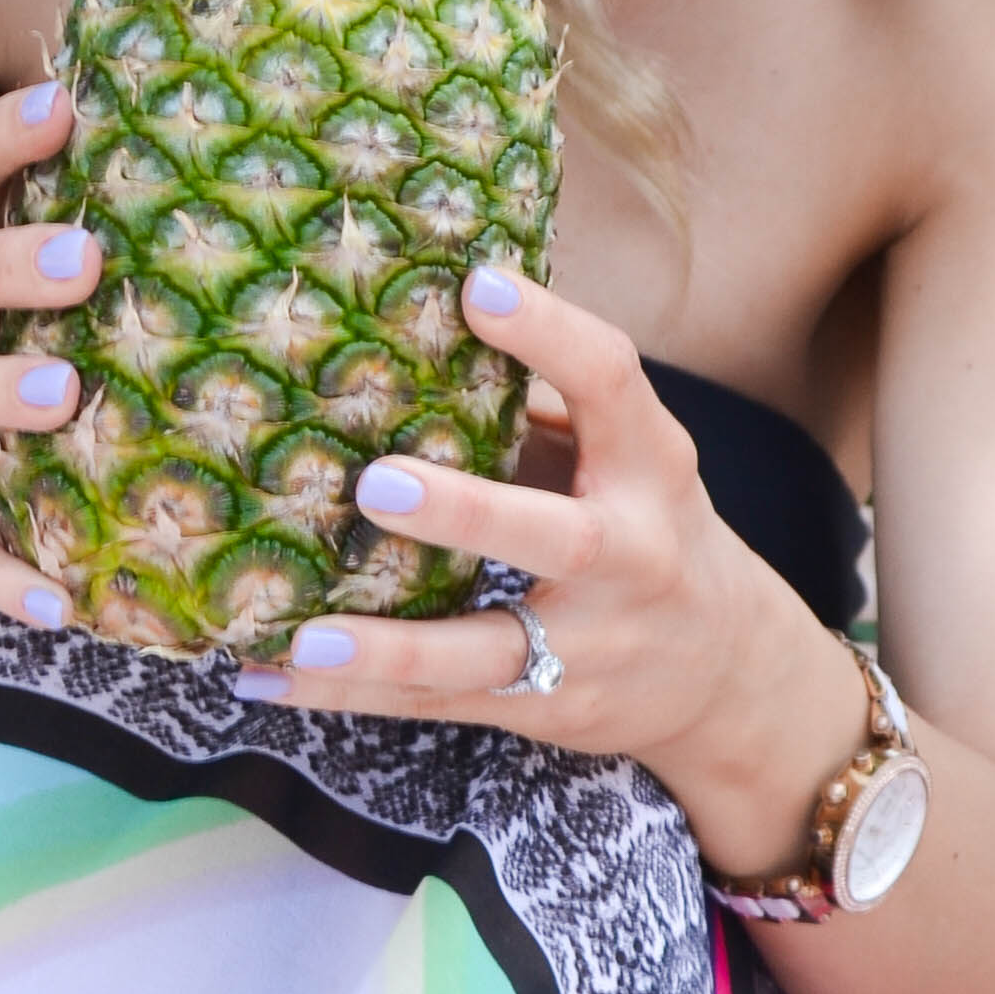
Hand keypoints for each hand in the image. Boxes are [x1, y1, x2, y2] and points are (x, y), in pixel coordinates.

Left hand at [230, 272, 865, 839]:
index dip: (550, 333)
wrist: (725, 672)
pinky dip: (351, 695)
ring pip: (486, 652)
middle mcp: (631, 557)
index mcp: (650, 466)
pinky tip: (269, 676)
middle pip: (560, 541)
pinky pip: (439, 705)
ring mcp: (590, 646)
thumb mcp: (626, 455)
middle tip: (377, 482)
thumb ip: (544, 403)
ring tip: (304, 636)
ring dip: (391, 649)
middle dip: (468, 513)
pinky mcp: (546, 707)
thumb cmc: (643, 525)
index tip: (476, 286)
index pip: (613, 384)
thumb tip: (423, 323)